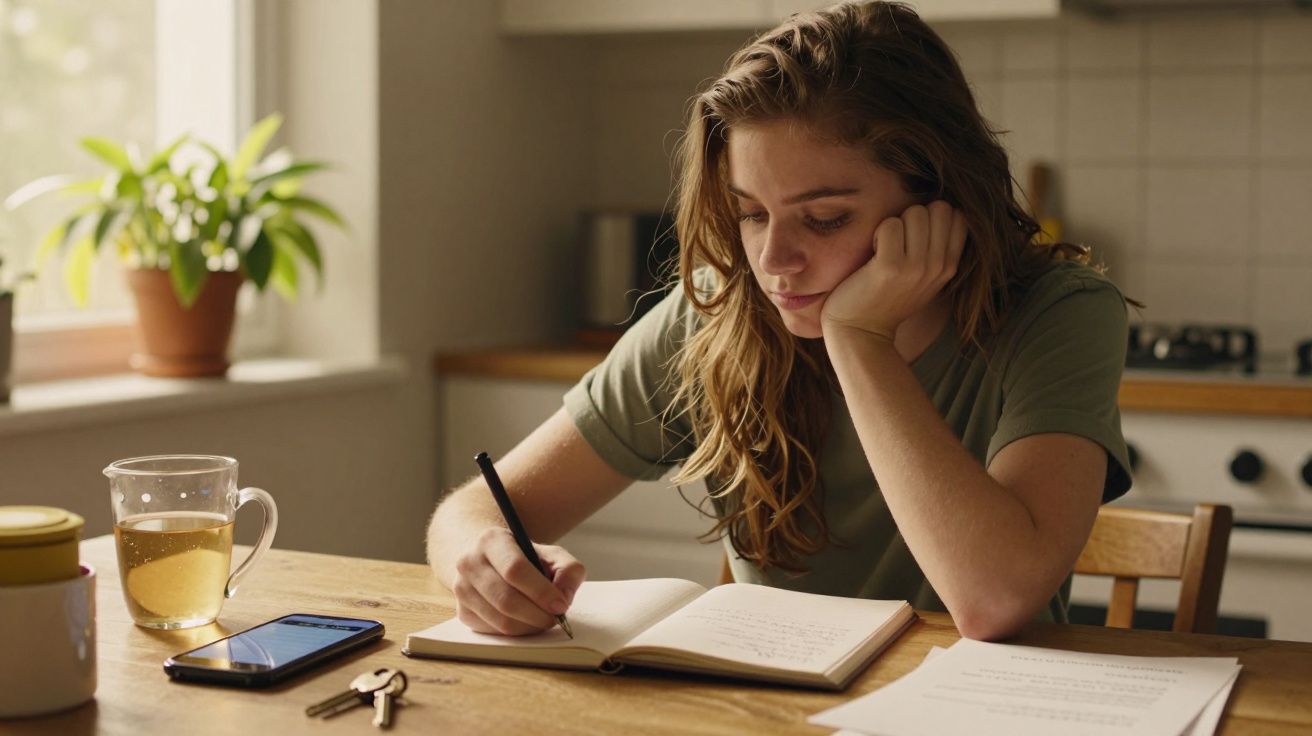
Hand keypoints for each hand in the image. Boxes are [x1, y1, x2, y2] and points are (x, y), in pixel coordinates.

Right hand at [452, 527, 585, 635]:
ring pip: (500, 621)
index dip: (541, 591)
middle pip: (506, 600)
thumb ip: (568, 570)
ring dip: (529, 626)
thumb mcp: (551, 554)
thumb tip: (564, 597)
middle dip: (537, 615)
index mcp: (492, 540)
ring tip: (544, 619)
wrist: (490, 561)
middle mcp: (469, 562)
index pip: (515, 569)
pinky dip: (517, 632)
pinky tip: (526, 621)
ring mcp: (461, 589)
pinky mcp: (462, 612)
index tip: (561, 605)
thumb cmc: (526, 558)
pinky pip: (494, 631)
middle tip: (556, 618)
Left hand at [820, 200, 965, 340]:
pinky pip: (890, 224)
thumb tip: (942, 209)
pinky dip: (878, 232)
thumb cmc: (887, 299)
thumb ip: (938, 249)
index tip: (916, 236)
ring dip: (895, 224)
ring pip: (915, 213)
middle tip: (898, 241)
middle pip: (938, 208)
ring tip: (885, 249)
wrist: (861, 332)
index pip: (958, 216)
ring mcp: (916, 267)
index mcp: (950, 266)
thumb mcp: (926, 278)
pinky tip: (874, 253)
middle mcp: (938, 266)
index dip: (934, 216)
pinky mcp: (890, 267)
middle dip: (914, 217)